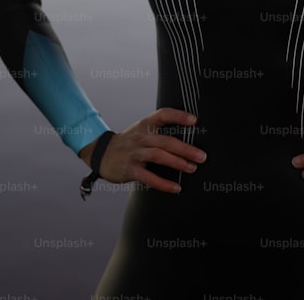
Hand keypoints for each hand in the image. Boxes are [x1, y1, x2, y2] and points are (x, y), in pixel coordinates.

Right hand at [78, 107, 205, 193]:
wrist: (101, 153)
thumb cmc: (130, 142)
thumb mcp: (142, 130)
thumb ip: (161, 131)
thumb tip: (189, 137)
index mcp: (145, 125)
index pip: (163, 115)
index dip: (178, 116)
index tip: (194, 121)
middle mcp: (140, 137)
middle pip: (165, 140)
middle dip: (185, 149)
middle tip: (202, 156)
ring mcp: (134, 153)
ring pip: (158, 156)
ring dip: (177, 162)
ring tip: (192, 168)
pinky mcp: (129, 169)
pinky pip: (148, 177)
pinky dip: (163, 184)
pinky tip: (175, 188)